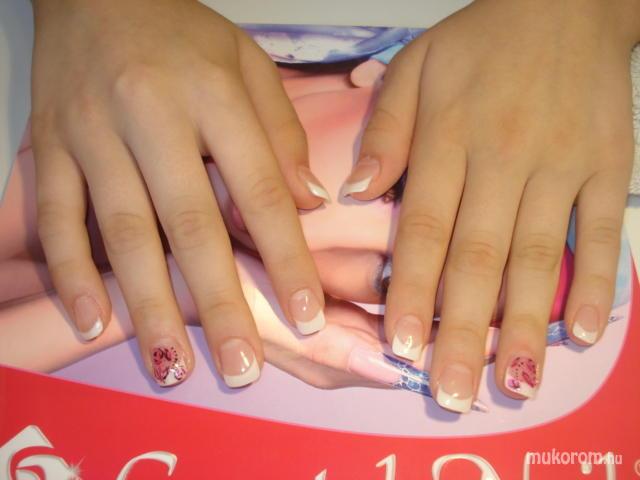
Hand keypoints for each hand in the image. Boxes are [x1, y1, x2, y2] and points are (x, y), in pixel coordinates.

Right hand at [30, 0, 328, 387]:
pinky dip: (73, 274)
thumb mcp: (247, 63)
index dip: (286, 258)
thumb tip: (309, 203)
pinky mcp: (50, 148)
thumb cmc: (181, 33)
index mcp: (213, 95)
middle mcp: (152, 117)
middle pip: (191, 225)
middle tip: (240, 368)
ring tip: (173, 365)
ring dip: (149, 305)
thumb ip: (279, 133)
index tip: (307, 314)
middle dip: (218, 303)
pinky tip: (94, 323)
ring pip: (124, 232)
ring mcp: (93, 136)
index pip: (260, 191)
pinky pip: (58, 218)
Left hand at [347, 0, 638, 409]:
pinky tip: (586, 332)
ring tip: (514, 383)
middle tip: (450, 392)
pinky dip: (597, 282)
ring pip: (538, 256)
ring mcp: (561, 166)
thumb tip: (353, 194)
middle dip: (463, 331)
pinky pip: (602, 231)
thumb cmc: (480, 41)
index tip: (401, 348)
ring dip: (527, 325)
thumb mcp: (416, 68)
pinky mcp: (607, 166)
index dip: (412, 292)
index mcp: (449, 138)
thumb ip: (386, 133)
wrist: (567, 1)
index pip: (424, 229)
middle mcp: (503, 159)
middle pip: (478, 258)